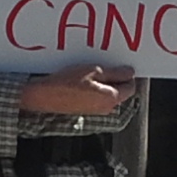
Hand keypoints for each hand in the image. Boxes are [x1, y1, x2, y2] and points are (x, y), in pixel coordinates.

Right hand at [20, 62, 136, 115]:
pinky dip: (96, 88)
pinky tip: (84, 80)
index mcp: (111, 98)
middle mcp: (107, 108)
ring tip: (92, 71)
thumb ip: (115, 73)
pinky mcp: (87, 109)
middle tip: (105, 65)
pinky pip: (98, 97)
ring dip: (105, 83)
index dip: (127, 75)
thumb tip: (129, 73)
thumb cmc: (68, 83)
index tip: (120, 65)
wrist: (45, 96)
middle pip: (120, 91)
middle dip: (116, 78)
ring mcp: (96, 110)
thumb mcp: (94, 71)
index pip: (130, 87)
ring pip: (109, 94)